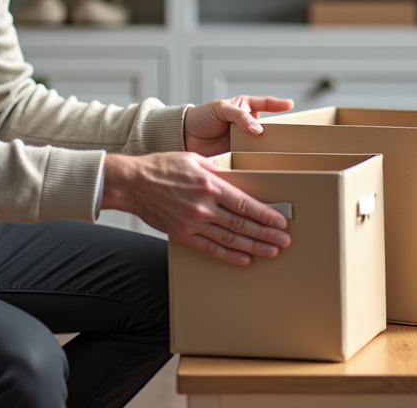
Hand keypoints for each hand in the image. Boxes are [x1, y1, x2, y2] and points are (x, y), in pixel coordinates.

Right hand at [101, 152, 291, 265]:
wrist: (132, 184)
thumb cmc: (162, 167)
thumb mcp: (193, 158)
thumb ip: (217, 169)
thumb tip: (237, 176)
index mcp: (208, 184)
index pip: (244, 203)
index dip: (265, 215)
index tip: (280, 221)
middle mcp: (203, 206)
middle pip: (241, 223)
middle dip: (266, 234)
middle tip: (284, 241)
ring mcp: (192, 222)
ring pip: (230, 238)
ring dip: (253, 246)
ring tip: (271, 251)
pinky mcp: (183, 234)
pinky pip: (210, 248)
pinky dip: (229, 255)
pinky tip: (244, 259)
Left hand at [183, 95, 294, 157]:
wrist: (184, 136)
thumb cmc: (201, 117)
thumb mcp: (221, 109)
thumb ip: (239, 117)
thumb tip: (258, 129)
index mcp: (245, 108)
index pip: (265, 104)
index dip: (278, 104)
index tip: (290, 105)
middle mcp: (247, 125)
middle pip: (268, 128)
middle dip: (277, 134)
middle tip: (288, 139)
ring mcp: (243, 141)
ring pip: (261, 145)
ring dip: (268, 150)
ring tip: (280, 156)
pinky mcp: (238, 157)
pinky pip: (250, 159)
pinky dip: (256, 163)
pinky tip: (262, 167)